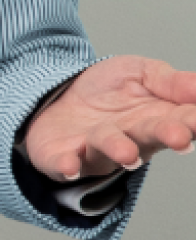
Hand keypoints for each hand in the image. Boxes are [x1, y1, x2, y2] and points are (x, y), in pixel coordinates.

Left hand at [24, 55, 195, 181]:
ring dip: (117, 150)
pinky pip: (63, 164)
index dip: (192, 121)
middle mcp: (130, 140)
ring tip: (127, 153)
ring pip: (108, 152)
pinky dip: (66, 165)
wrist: (58, 94)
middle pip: (150, 138)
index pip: (180, 121)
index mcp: (155, 120)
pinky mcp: (62, 157)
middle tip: (179, 137)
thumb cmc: (106, 89)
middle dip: (165, 136)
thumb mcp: (140, 73)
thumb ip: (169, 82)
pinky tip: (69, 165)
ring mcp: (97, 151)